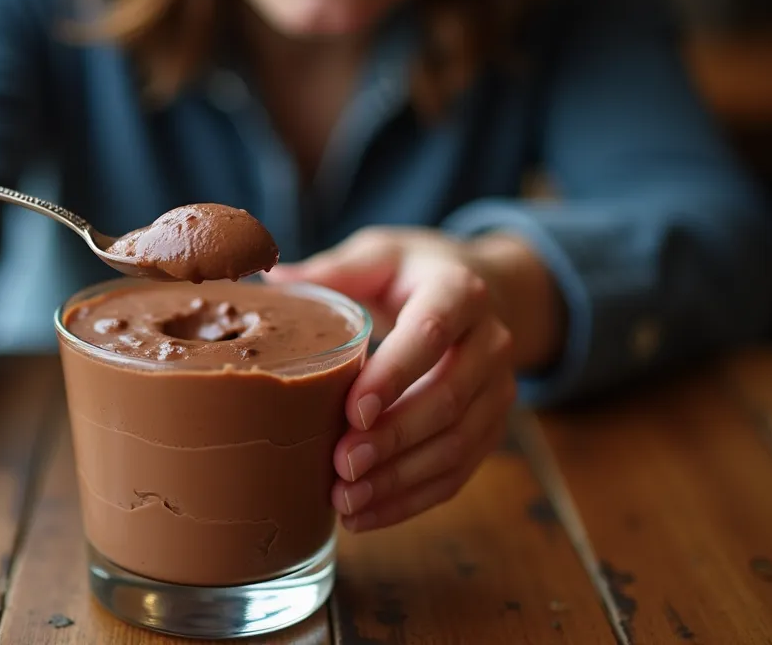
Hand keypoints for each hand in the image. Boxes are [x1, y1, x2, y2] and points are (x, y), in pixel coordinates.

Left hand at [267, 227, 561, 532]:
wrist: (484, 294)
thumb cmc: (414, 274)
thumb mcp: (380, 256)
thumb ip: (335, 271)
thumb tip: (273, 280)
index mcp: (460, 291)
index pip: (431, 334)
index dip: (394, 375)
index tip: (353, 411)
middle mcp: (490, 342)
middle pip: (447, 398)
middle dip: (393, 438)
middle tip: (341, 464)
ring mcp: (497, 390)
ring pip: (457, 444)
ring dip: (400, 478)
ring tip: (346, 499)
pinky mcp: (491, 429)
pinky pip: (458, 474)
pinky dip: (411, 500)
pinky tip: (366, 515)